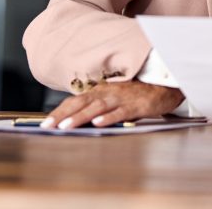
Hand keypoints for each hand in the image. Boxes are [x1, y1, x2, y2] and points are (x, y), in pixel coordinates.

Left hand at [42, 81, 184, 128]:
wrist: (165, 85)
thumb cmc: (138, 93)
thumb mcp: (115, 97)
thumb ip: (99, 107)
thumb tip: (80, 119)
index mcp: (101, 91)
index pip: (76, 100)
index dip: (60, 110)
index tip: (46, 122)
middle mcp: (108, 93)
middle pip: (81, 103)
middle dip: (63, 114)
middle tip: (48, 125)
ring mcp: (122, 98)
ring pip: (97, 107)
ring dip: (80, 117)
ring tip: (66, 126)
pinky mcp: (136, 105)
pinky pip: (121, 112)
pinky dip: (109, 117)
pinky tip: (99, 123)